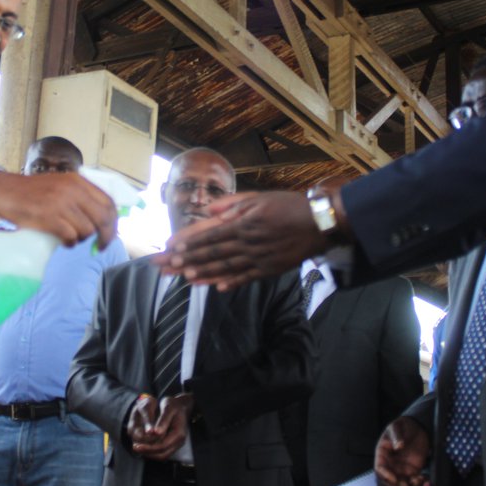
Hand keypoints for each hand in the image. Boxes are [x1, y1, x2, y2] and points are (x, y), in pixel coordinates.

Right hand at [0, 170, 116, 246]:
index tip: (109, 235)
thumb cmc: (32, 191)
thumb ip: (80, 198)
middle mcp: (73, 190)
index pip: (109, 203)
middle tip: (99, 247)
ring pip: (87, 230)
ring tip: (71, 238)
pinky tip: (63, 241)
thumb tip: (100, 222)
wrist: (2, 189)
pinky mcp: (48, 216)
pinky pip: (70, 236)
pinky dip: (70, 243)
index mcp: (79, 182)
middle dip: (105, 237)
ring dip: (82, 239)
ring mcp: (61, 203)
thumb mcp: (61, 186)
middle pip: (103, 218)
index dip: (113, 222)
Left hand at [131, 394, 192, 459]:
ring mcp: (176, 444)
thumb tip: (156, 433)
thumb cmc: (174, 405)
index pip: (162, 446)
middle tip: (135, 447)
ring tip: (138, 447)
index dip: (149, 447)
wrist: (182, 406)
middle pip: (162, 454)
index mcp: (179, 433)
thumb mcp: (168, 407)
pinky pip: (162, 452)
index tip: (137, 445)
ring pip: (162, 455)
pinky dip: (153, 451)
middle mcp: (179, 441)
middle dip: (147, 452)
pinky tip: (144, 446)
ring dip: (149, 453)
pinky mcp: (173, 444)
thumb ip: (163, 420)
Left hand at [154, 191, 326, 289]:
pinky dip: (230, 282)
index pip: (208, 234)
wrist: (319, 223)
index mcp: (242, 222)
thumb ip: (232, 204)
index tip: (169, 247)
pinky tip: (216, 287)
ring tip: (185, 278)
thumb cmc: (288, 206)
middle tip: (166, 267)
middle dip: (186, 259)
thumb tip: (208, 210)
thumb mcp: (258, 198)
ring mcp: (258, 258)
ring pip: (225, 267)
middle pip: (211, 252)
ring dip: (203, 273)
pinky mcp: (269, 269)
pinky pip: (246, 277)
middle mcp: (247, 241)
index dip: (188, 242)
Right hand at [375, 416, 429, 485]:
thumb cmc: (403, 426)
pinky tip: (423, 478)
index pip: (380, 468)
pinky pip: (413, 481)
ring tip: (417, 480)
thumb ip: (397, 436)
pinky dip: (418, 483)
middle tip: (405, 485)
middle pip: (389, 480)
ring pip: (401, 483)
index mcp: (382, 453)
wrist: (416, 427)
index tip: (393, 478)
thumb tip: (398, 446)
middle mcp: (390, 463)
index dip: (385, 475)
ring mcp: (401, 468)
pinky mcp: (413, 470)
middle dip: (396, 485)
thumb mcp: (397, 427)